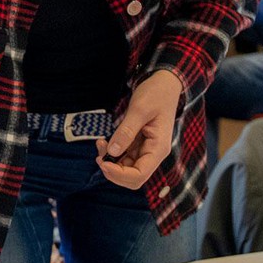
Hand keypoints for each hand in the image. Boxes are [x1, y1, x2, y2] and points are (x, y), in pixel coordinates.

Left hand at [95, 70, 182, 189]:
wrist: (164, 83)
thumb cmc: (156, 94)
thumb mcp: (139, 110)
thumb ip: (126, 132)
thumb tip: (112, 152)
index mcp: (158, 149)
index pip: (139, 175)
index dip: (118, 174)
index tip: (102, 161)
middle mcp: (153, 154)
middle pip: (132, 178)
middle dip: (113, 171)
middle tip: (99, 155)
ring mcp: (145, 150)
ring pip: (126, 169)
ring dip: (110, 162)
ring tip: (100, 143)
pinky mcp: (138, 145)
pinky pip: (123, 157)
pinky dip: (112, 154)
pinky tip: (104, 142)